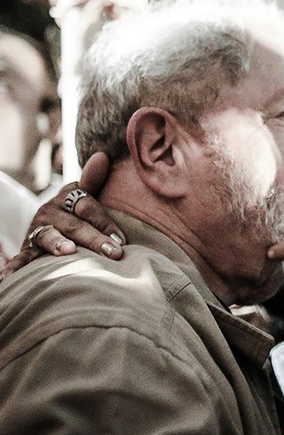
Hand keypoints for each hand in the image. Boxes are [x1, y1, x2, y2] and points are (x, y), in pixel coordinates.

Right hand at [0, 152, 124, 282]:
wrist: (47, 224)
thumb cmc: (75, 213)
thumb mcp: (82, 196)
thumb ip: (92, 181)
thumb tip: (101, 156)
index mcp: (66, 198)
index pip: (87, 207)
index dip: (105, 222)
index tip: (122, 240)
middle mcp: (50, 212)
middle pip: (74, 225)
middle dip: (95, 239)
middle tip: (114, 253)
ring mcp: (38, 230)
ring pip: (49, 237)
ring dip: (57, 244)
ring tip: (68, 251)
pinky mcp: (27, 247)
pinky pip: (22, 258)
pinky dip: (14, 267)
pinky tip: (5, 278)